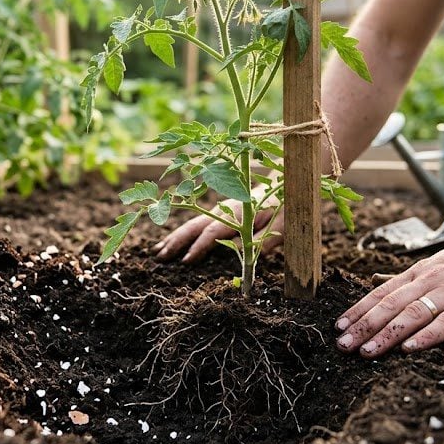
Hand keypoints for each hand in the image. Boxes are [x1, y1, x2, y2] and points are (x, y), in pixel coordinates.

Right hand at [152, 188, 283, 262]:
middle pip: (194, 226)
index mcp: (236, 213)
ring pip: (192, 224)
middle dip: (176, 241)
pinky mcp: (221, 212)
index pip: (212, 232)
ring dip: (174, 237)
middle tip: (159, 257)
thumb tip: (247, 257)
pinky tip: (174, 241)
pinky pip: (197, 223)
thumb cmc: (286, 205)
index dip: (198, 247)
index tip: (185, 262)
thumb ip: (264, 240)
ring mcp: (220, 209)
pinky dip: (182, 233)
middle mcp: (223, 209)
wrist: (286, 181)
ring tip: (157, 251)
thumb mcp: (282, 225)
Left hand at [333, 233, 443, 357]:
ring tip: (366, 351)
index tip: (339, 325)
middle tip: (342, 344)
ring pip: (412, 314)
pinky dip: (426, 335)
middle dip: (363, 325)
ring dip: (386, 334)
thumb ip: (417, 277)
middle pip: (390, 304)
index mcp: (423, 271)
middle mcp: (432, 280)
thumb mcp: (443, 262)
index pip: (383, 291)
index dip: (359, 309)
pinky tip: (409, 348)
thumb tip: (385, 282)